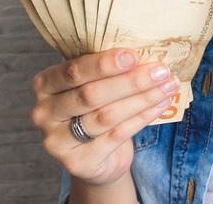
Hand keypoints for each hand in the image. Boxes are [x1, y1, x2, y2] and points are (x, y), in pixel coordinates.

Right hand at [29, 48, 180, 186]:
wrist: (95, 157)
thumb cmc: (94, 109)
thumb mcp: (91, 85)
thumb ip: (105, 70)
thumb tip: (145, 50)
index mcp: (44, 85)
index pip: (73, 71)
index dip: (104, 64)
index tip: (134, 56)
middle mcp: (44, 114)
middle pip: (91, 95)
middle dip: (130, 81)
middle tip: (161, 71)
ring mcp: (58, 141)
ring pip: (107, 115)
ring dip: (142, 99)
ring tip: (167, 86)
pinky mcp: (79, 162)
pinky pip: (117, 135)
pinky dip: (142, 117)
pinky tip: (160, 105)